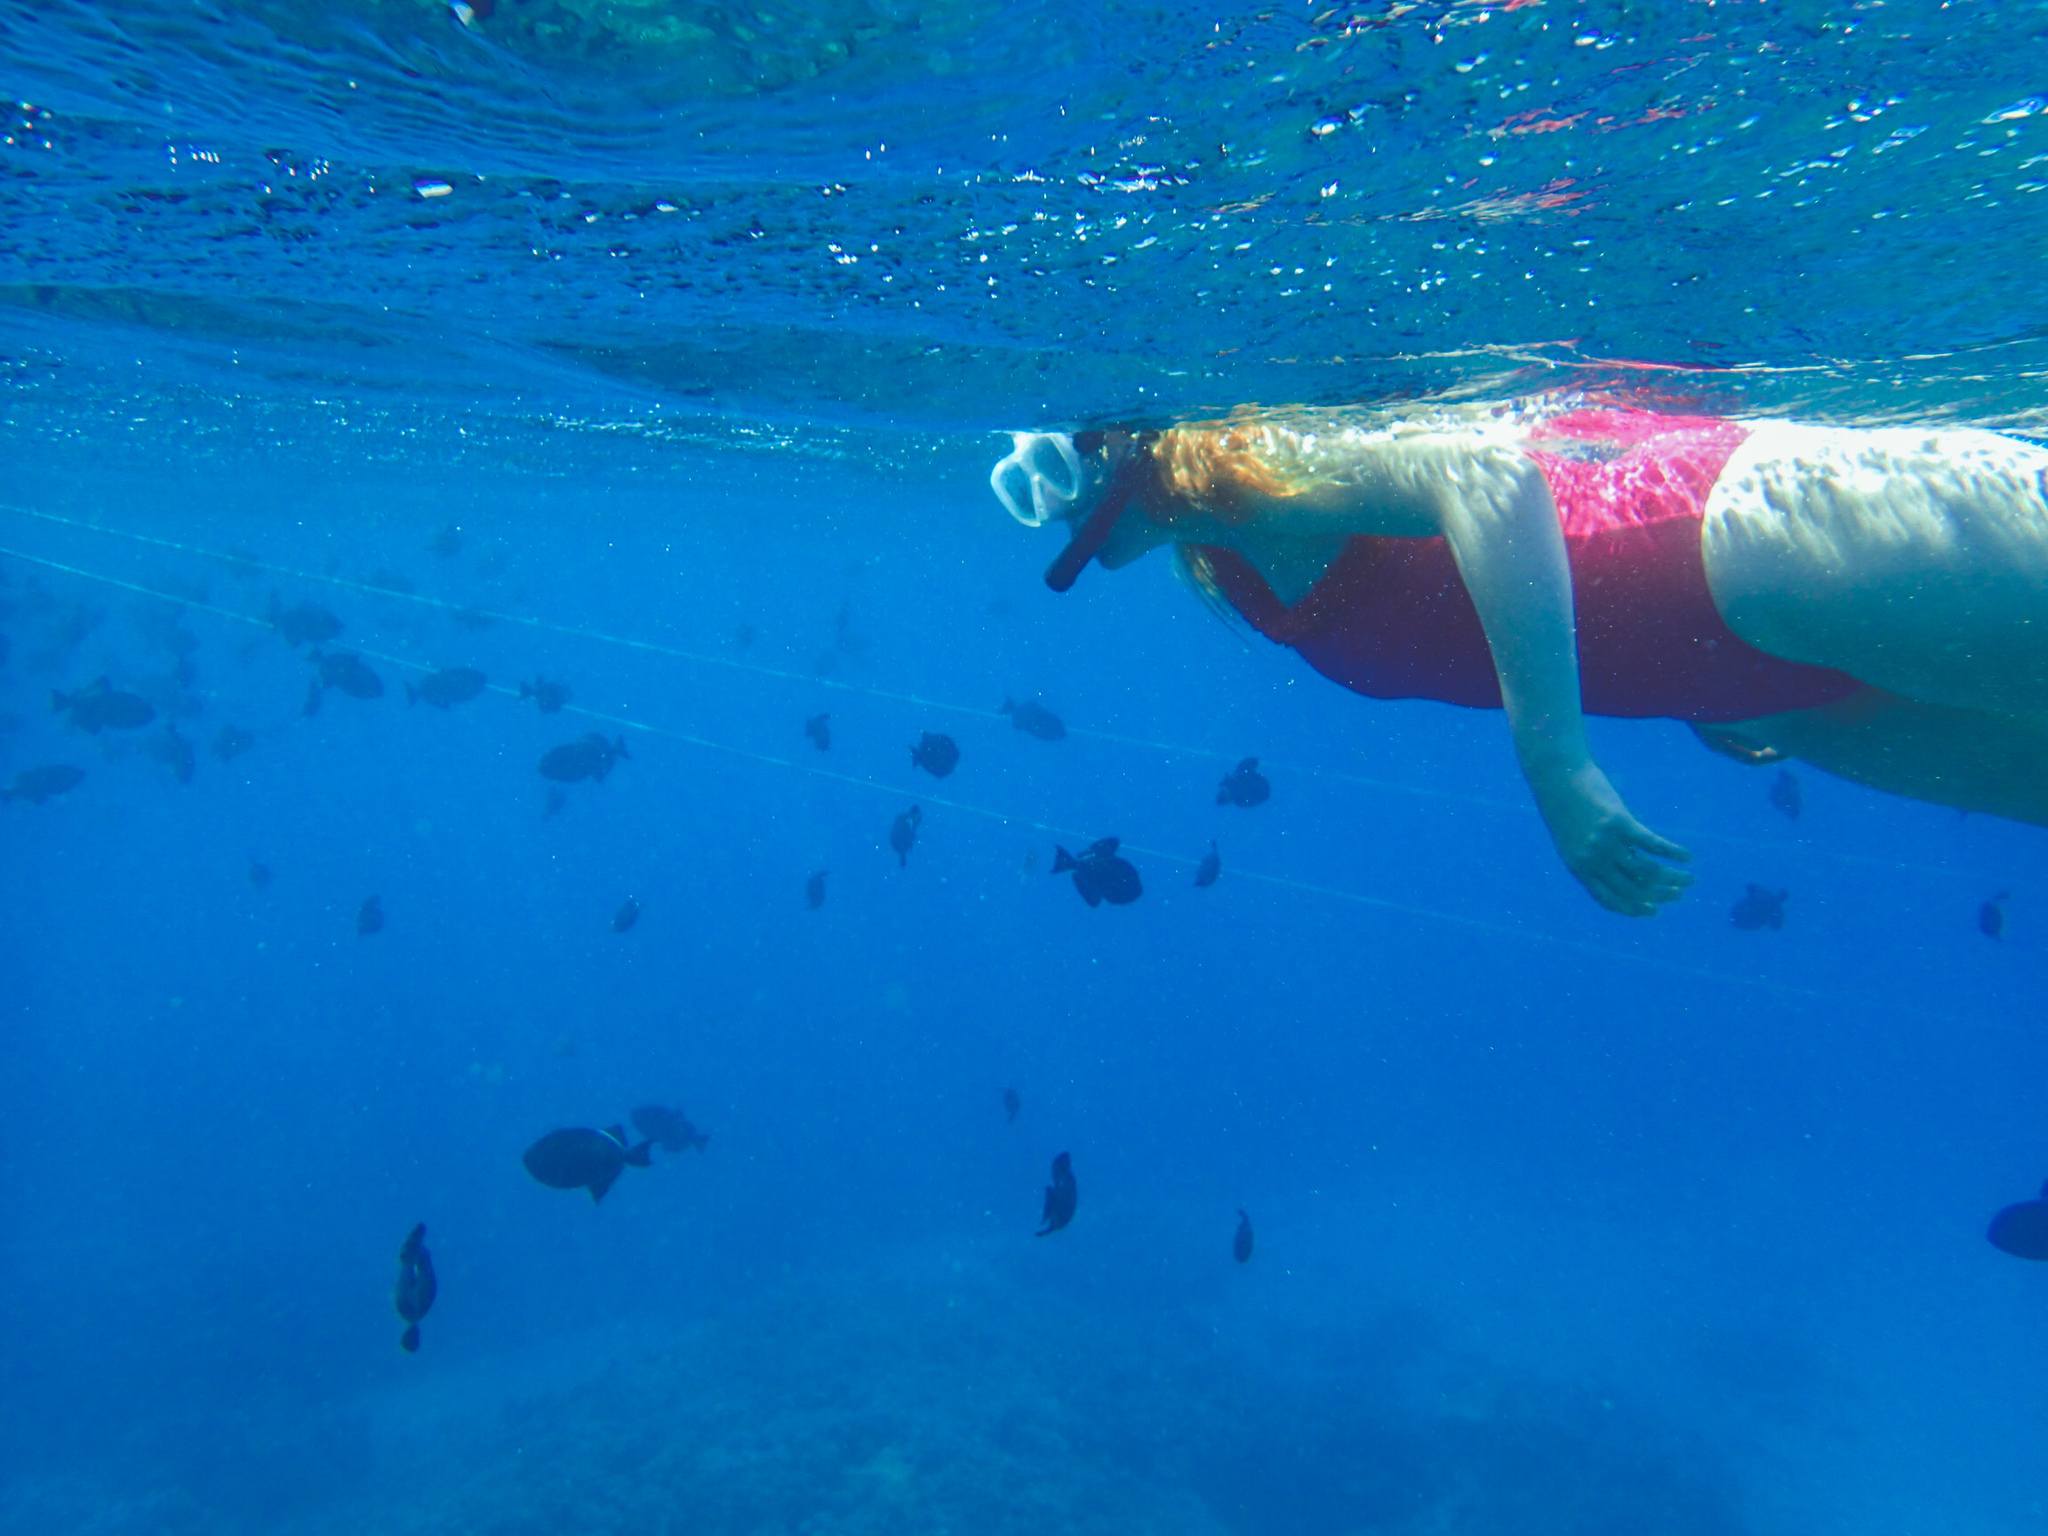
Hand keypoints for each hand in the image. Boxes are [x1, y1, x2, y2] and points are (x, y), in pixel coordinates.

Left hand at [1534, 761, 1691, 916]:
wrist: (1556, 777)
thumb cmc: (1565, 807)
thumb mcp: (1573, 840)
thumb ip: (1593, 858)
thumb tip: (1624, 869)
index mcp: (1579, 868)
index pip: (1609, 900)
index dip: (1634, 909)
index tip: (1653, 910)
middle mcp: (1593, 861)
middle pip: (1634, 888)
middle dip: (1660, 895)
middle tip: (1678, 894)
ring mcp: (1606, 843)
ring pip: (1647, 870)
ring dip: (1673, 878)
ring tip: (1689, 878)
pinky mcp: (1619, 822)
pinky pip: (1652, 844)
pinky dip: (1673, 853)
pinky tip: (1687, 857)